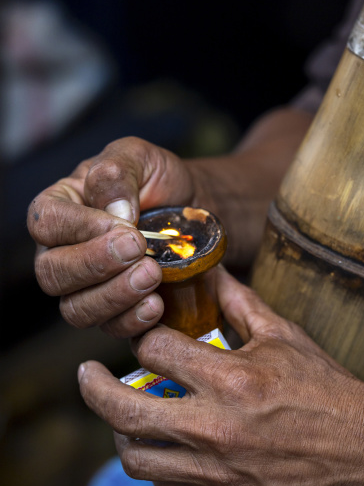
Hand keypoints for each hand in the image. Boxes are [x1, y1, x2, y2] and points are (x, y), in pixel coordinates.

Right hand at [28, 136, 197, 337]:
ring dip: (114, 295)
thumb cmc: (159, 181)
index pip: (46, 223)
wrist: (196, 210)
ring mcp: (87, 287)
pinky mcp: (116, 312)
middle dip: (95, 264)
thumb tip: (114, 212)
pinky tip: (157, 304)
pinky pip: (111, 328)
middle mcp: (64, 252)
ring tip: (152, 275)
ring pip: (76, 309)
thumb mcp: (140, 157)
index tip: (125, 224)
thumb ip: (117, 173)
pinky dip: (133, 320)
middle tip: (139, 249)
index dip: (80, 228)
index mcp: (61, 208)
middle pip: (52, 273)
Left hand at [78, 267, 363, 485]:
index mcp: (231, 379)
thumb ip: (239, 303)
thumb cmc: (326, 389)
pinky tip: (167, 451)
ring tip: (128, 416)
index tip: (148, 335)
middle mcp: (215, 429)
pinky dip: (157, 470)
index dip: (146, 336)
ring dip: (123, 433)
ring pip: (136, 459)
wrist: (362, 450)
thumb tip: (212, 271)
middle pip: (123, 411)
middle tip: (86, 374)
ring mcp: (216, 473)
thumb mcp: (283, 336)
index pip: (155, 350)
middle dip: (93, 388)